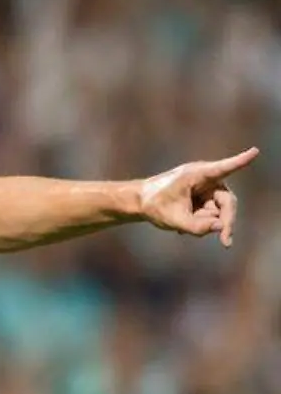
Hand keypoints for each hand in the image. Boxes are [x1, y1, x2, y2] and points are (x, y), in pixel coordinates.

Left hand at [139, 147, 258, 247]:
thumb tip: (221, 227)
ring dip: (205, 222)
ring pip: (218, 211)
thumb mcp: (174, 220)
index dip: (240, 161)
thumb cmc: (154, 205)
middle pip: (227, 202)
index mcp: (197, 175)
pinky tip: (182, 225)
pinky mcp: (205, 196)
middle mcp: (206, 179)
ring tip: (183, 226)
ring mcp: (206, 188)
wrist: (140, 202)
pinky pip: (211, 214)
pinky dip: (200, 222)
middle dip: (226, 221)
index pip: (223, 169)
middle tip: (226, 242)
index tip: (254, 152)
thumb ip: (197, 227)